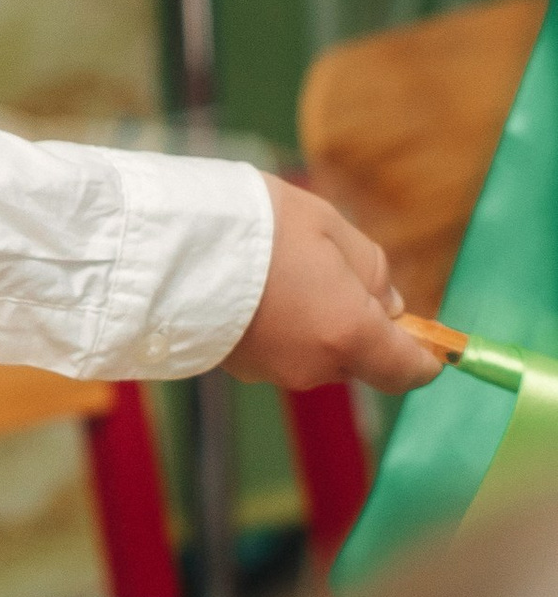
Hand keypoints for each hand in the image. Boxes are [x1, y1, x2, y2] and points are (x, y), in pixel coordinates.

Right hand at [225, 179, 441, 393]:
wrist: (166, 245)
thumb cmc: (255, 225)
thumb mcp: (328, 226)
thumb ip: (371, 269)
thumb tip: (387, 304)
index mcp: (349, 333)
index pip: (407, 371)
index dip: (425, 358)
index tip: (429, 341)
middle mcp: (316, 365)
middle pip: (358, 357)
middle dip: (357, 322)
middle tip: (331, 268)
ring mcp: (274, 371)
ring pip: (317, 352)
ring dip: (316, 322)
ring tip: (282, 270)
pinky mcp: (239, 368)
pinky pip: (280, 350)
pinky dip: (281, 326)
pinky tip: (255, 288)